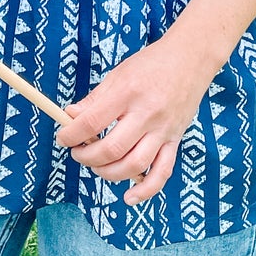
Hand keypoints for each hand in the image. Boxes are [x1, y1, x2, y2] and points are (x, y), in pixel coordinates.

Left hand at [56, 34, 220, 204]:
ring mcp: (163, 130)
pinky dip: (145, 190)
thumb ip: (94, 99)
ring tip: (97, 167)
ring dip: (109, 173)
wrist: (191, 58)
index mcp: (128, 93)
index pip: (92, 122)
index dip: (71, 135)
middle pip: (112, 148)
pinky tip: (128, 197)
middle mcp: (147, 114)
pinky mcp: (175, 140)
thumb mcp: (118, 73)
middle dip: (87, 157)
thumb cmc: (152, 64)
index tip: (63, 138)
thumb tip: (70, 117)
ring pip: (134, 165)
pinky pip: (162, 172)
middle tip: (78, 153)